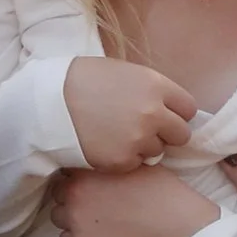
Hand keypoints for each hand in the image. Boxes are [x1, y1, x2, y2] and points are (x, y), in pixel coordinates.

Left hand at [51, 165, 215, 236]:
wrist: (173, 224)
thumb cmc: (161, 191)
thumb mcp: (136, 163)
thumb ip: (110, 162)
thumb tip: (100, 161)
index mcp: (87, 168)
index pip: (66, 169)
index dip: (78, 176)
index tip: (90, 183)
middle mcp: (74, 191)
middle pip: (58, 192)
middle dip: (72, 196)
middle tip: (95, 203)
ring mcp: (74, 218)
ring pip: (58, 217)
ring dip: (72, 218)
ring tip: (97, 221)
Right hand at [63, 56, 198, 171]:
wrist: (48, 102)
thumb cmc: (82, 80)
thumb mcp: (123, 72)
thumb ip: (150, 90)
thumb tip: (168, 107)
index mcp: (156, 86)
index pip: (188, 108)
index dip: (176, 112)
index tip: (164, 115)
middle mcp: (153, 113)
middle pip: (181, 134)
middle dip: (166, 133)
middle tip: (145, 130)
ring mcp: (138, 139)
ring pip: (157, 151)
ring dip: (143, 147)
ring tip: (118, 135)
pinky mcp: (122, 161)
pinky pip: (135, 164)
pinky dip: (124, 158)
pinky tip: (107, 145)